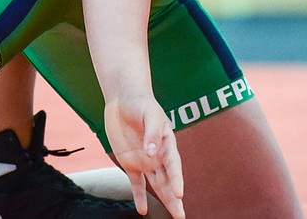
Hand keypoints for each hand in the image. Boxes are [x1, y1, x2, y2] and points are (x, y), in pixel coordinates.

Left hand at [105, 96, 184, 217]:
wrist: (124, 100)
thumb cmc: (141, 104)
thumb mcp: (149, 114)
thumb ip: (151, 133)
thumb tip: (151, 153)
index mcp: (166, 143)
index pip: (173, 165)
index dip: (177, 180)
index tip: (180, 194)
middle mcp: (158, 156)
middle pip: (168, 181)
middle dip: (175, 199)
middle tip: (181, 216)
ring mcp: (145, 161)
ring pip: (157, 185)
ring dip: (164, 200)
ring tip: (174, 215)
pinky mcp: (130, 163)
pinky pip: (137, 183)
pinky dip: (139, 197)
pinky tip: (143, 210)